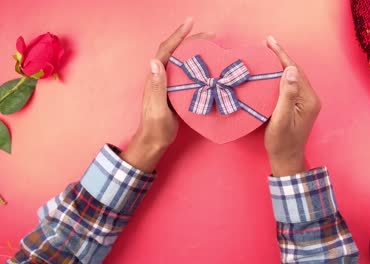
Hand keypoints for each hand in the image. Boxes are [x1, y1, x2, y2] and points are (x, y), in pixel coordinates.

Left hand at [121, 18, 211, 171]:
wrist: (155, 141)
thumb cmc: (155, 128)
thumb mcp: (156, 109)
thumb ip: (156, 87)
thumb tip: (154, 62)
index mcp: (156, 78)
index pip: (166, 51)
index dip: (178, 36)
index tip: (190, 23)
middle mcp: (162, 77)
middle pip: (176, 52)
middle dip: (191, 40)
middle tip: (210, 35)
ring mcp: (169, 84)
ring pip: (182, 61)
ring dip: (195, 51)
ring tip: (212, 45)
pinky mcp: (176, 91)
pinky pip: (187, 73)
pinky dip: (198, 66)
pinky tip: (209, 66)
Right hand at [265, 36, 320, 176]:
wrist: (286, 159)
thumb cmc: (281, 142)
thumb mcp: (281, 119)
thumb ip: (287, 95)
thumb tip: (291, 70)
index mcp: (309, 100)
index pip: (295, 71)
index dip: (282, 56)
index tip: (270, 42)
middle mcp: (311, 98)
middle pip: (296, 72)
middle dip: (281, 56)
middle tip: (267, 43)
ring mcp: (307, 102)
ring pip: (293, 77)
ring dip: (281, 64)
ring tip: (268, 52)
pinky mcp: (300, 106)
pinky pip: (291, 85)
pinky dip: (281, 75)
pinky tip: (272, 71)